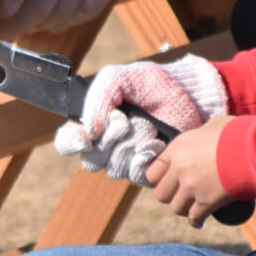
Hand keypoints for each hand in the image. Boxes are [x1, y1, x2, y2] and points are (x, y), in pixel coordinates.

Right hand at [54, 55, 228, 185]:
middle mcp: (104, 146)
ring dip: (131, 146)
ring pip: (114, 168)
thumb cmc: (151, 83)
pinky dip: (145, 158)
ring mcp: (125, 160)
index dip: (72, 143)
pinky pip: (135, 176)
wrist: (188, 93)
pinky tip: (156, 143)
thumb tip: (88, 131)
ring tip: (149, 127)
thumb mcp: (119, 79)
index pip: (67, 143)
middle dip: (111, 138)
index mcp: (91, 124)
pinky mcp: (147, 169)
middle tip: (126, 120)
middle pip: (91, 159)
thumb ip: (96, 98)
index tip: (86, 136)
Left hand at [145, 116, 234, 227]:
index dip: (158, 179)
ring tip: (190, 206)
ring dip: (183, 208)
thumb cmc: (237, 133)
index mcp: (177, 150)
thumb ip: (200, 134)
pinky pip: (194, 217)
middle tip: (180, 194)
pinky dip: (196, 221)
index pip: (152, 173)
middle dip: (170, 196)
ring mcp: (192, 187)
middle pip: (161, 194)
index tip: (166, 182)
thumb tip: (203, 135)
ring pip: (176, 208)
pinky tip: (198, 222)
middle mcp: (179, 170)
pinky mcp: (207, 201)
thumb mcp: (212, 126)